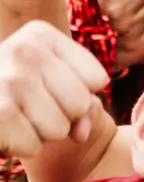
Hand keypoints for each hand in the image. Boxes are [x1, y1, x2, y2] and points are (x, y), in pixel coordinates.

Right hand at [0, 21, 111, 156]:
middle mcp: (23, 50)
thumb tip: (81, 134)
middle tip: (30, 106)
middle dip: (62, 116)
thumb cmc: (14, 91)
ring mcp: (7, 80)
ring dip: (40, 133)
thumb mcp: (50, 82)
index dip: (79, 94)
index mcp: (41, 35)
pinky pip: (33, 147)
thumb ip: (82, 102)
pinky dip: (22, 146)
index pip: (96, 79)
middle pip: (80, 105)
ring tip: (16, 116)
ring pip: (59, 129)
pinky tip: (4, 129)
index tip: (49, 88)